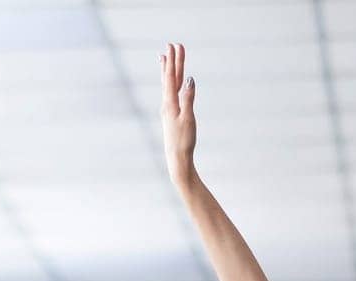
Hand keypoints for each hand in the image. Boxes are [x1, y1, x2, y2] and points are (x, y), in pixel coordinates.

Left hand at [159, 41, 196, 183]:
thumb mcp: (188, 118)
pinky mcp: (171, 117)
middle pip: (169, 78)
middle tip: (172, 45)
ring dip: (168, 71)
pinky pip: (170, 95)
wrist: (177, 160)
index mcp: (170, 104)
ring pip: (168, 86)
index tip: (175, 46)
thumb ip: (189, 98)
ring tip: (164, 58)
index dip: (174, 61)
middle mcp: (167, 105)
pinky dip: (171, 84)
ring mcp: (168, 111)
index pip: (172, 77)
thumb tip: (190, 79)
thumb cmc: (183, 141)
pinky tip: (171, 84)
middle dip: (172, 62)